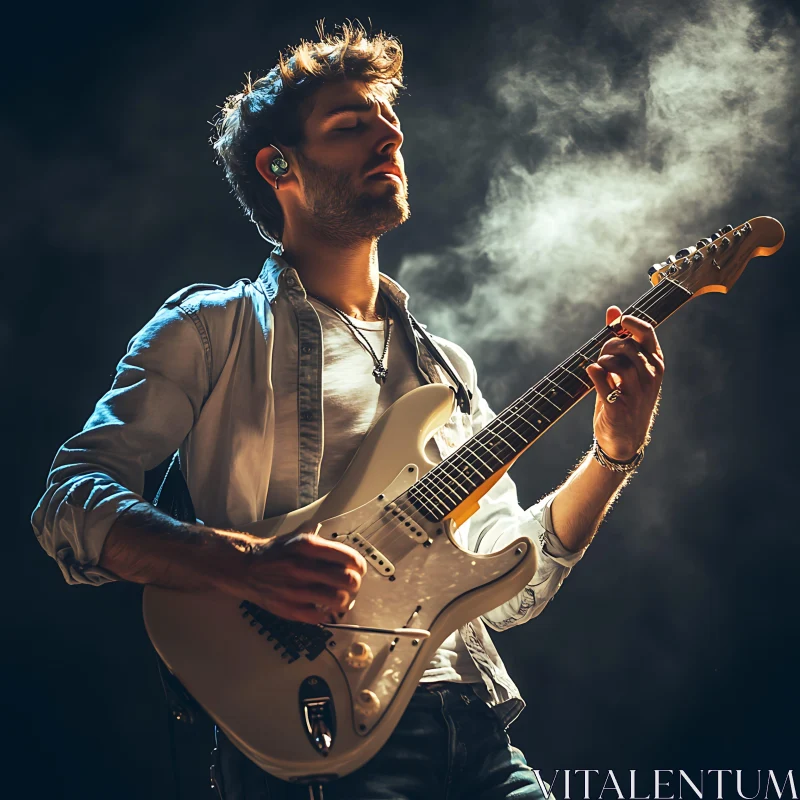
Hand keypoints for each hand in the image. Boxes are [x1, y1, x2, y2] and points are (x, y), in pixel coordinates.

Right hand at [214, 524, 367, 624]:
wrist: (245, 567)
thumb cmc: (275, 553)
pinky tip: (323, 606)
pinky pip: (320, 617)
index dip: (359, 565)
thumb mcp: (299, 539)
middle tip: (352, 583)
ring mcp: (296, 590)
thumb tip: (349, 559)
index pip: (348, 558)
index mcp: (307, 547)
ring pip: (338, 600)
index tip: (359, 568)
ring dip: (344, 599)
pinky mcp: (289, 609)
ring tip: (340, 596)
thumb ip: (323, 548)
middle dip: (355, 583)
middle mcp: (302, 568)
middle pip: (347, 580)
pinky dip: (326, 613)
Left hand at [585, 306, 664, 460]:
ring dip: (601, 361)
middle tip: (604, 357)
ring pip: (614, 361)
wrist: (624, 437)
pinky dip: (593, 373)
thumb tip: (612, 310)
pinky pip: (601, 379)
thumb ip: (621, 338)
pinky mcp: (618, 406)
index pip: (647, 332)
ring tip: (602, 370)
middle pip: (626, 345)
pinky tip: (593, 374)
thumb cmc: (625, 397)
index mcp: (656, 364)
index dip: (629, 322)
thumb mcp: (628, 367)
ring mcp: (636, 392)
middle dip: (608, 345)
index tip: (618, 323)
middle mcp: (651, 376)